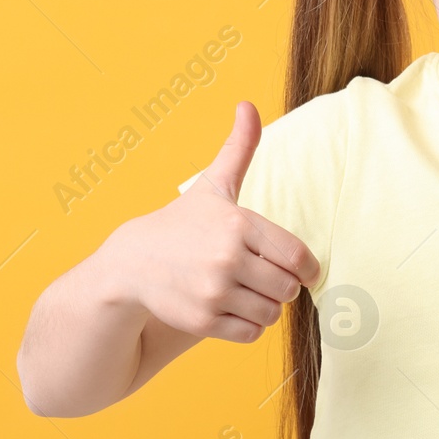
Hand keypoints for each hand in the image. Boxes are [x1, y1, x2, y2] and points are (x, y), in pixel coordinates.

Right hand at [107, 101, 321, 342]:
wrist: (131, 264)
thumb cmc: (183, 223)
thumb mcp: (213, 186)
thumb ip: (238, 148)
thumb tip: (248, 104)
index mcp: (239, 224)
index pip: (299, 258)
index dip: (307, 268)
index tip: (299, 269)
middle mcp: (228, 258)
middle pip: (288, 288)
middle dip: (282, 286)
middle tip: (261, 277)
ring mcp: (214, 291)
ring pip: (271, 312)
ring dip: (265, 306)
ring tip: (244, 291)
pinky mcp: (203, 320)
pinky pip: (252, 333)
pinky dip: (248, 325)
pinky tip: (230, 307)